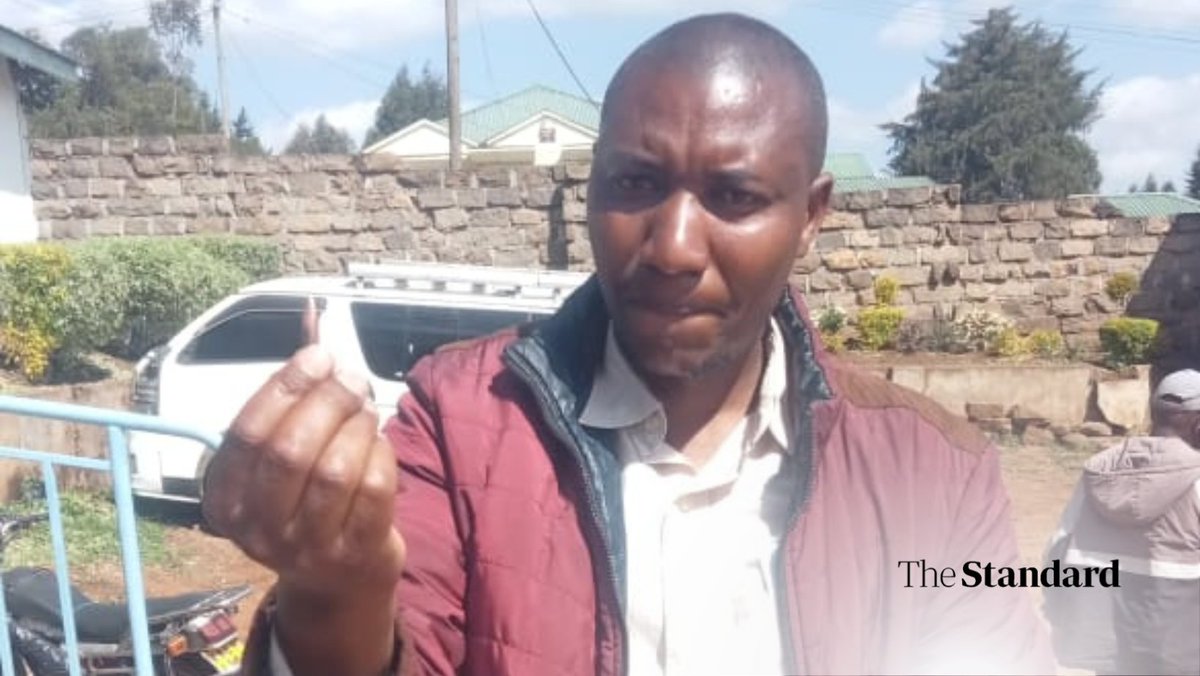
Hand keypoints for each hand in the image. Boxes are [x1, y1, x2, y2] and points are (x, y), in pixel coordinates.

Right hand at [201, 298, 404, 673]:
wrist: (336, 580)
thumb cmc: (304, 500)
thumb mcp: (281, 453)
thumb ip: (295, 388)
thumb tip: (314, 317)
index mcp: (226, 498)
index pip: (248, 433)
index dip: (286, 386)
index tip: (317, 358)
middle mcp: (258, 529)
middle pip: (290, 450)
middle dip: (326, 401)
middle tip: (350, 379)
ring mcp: (308, 547)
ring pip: (335, 469)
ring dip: (356, 425)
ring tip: (364, 409)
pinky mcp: (355, 553)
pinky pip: (373, 489)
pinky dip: (380, 453)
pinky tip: (377, 442)